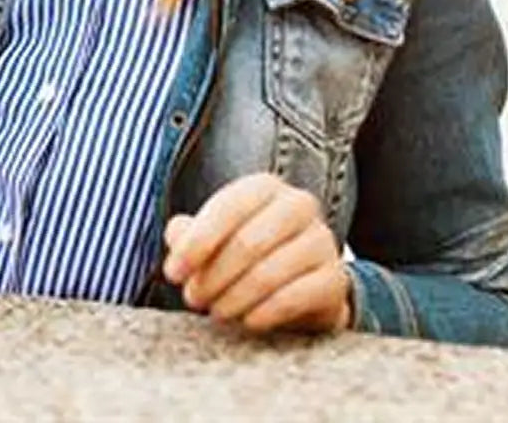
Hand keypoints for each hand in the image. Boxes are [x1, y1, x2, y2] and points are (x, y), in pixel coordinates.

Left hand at [162, 172, 351, 334]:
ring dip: (234, 298)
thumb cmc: (249, 253)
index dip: (195, 243)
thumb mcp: (216, 236)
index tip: (173, 273)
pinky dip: (265, 312)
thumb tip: (176, 235)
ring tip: (217, 312)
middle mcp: (297, 205)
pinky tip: (247, 321)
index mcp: (264, 187)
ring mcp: (322, 241)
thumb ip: (189, 232)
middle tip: (193, 299)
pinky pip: (295, 297)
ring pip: (269, 272)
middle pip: (247, 243)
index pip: (226, 208)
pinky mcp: (335, 279)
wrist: (304, 282)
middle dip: (213, 276)